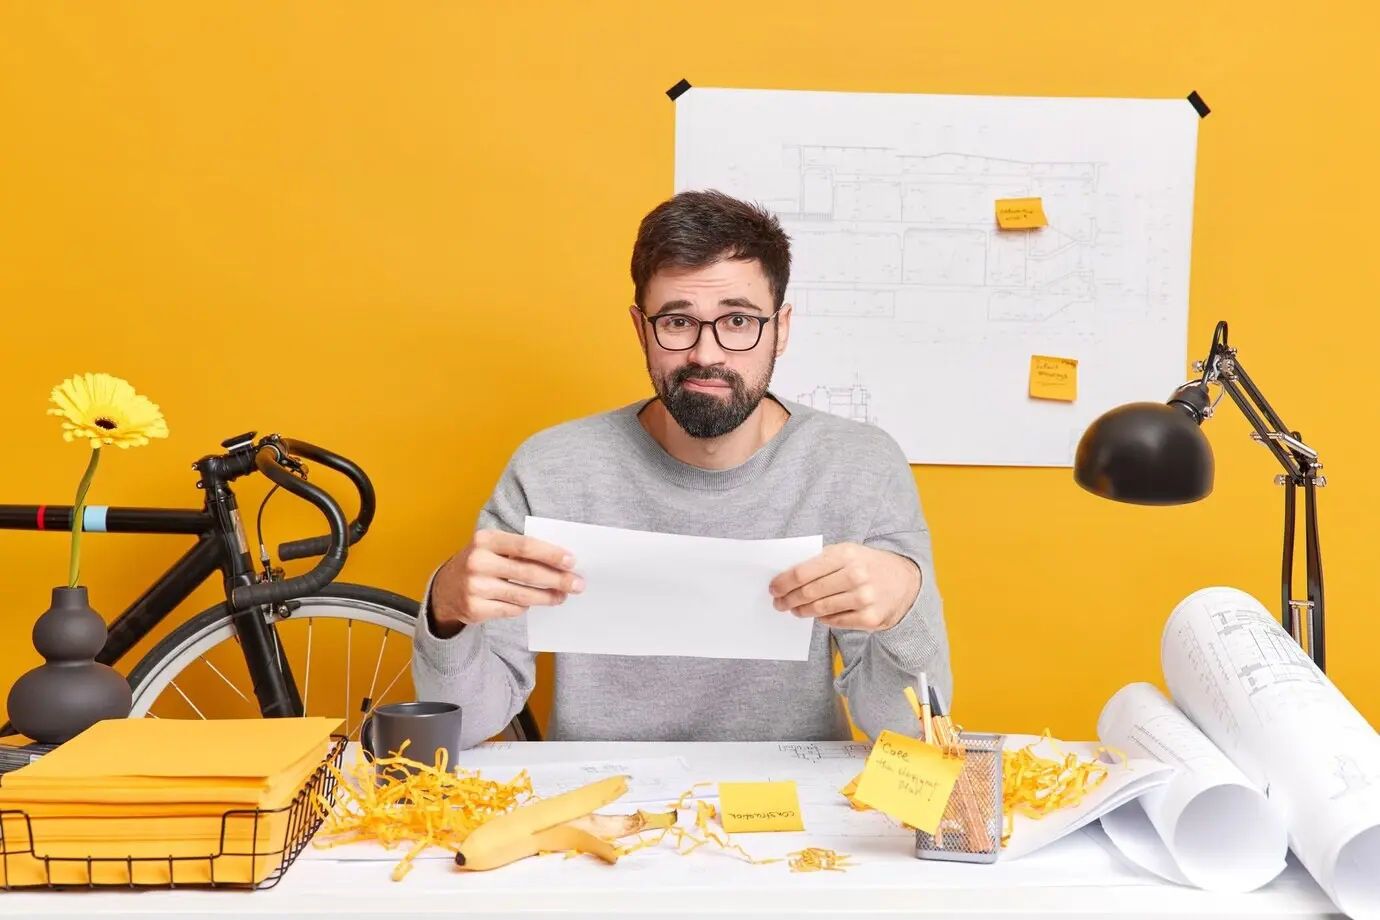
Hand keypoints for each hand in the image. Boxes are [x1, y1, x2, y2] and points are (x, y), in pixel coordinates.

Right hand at [431, 529, 584, 628]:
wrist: (445, 589)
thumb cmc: (481, 563)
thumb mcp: (493, 548)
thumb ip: (520, 551)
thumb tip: (561, 563)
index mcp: (484, 539)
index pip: (525, 546)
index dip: (551, 554)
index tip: (572, 561)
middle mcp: (477, 561)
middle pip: (527, 572)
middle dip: (557, 579)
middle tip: (577, 584)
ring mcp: (474, 587)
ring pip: (522, 594)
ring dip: (548, 597)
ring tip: (562, 596)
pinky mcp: (474, 609)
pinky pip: (512, 609)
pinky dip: (525, 606)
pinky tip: (533, 602)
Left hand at [768, 542, 919, 630]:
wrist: (906, 582)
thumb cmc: (868, 565)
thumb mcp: (848, 552)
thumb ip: (821, 561)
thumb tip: (788, 577)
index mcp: (846, 554)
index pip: (803, 572)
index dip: (784, 582)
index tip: (774, 588)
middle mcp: (856, 575)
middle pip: (809, 593)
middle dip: (788, 599)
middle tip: (779, 603)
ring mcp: (864, 598)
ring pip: (819, 609)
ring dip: (801, 611)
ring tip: (794, 609)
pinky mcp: (869, 618)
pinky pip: (834, 621)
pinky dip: (822, 618)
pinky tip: (818, 614)